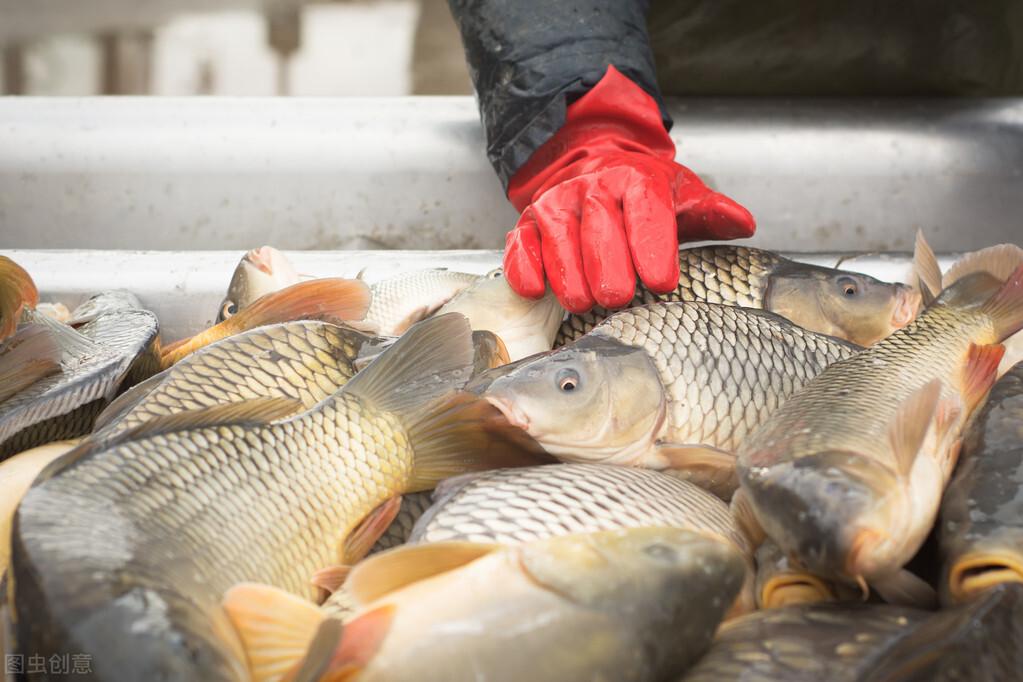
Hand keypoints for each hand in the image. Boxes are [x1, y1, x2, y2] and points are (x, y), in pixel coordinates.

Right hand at [504, 66, 754, 312]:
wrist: (590, 164)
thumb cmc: (640, 194)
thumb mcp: (681, 196)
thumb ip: (711, 214)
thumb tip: (742, 224)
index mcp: (634, 179)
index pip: (644, 210)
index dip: (651, 246)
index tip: (662, 282)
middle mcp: (590, 189)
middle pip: (599, 232)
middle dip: (608, 270)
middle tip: (618, 299)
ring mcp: (554, 207)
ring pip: (559, 244)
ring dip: (571, 279)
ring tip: (585, 304)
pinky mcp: (526, 226)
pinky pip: (521, 249)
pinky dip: (527, 271)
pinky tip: (538, 290)